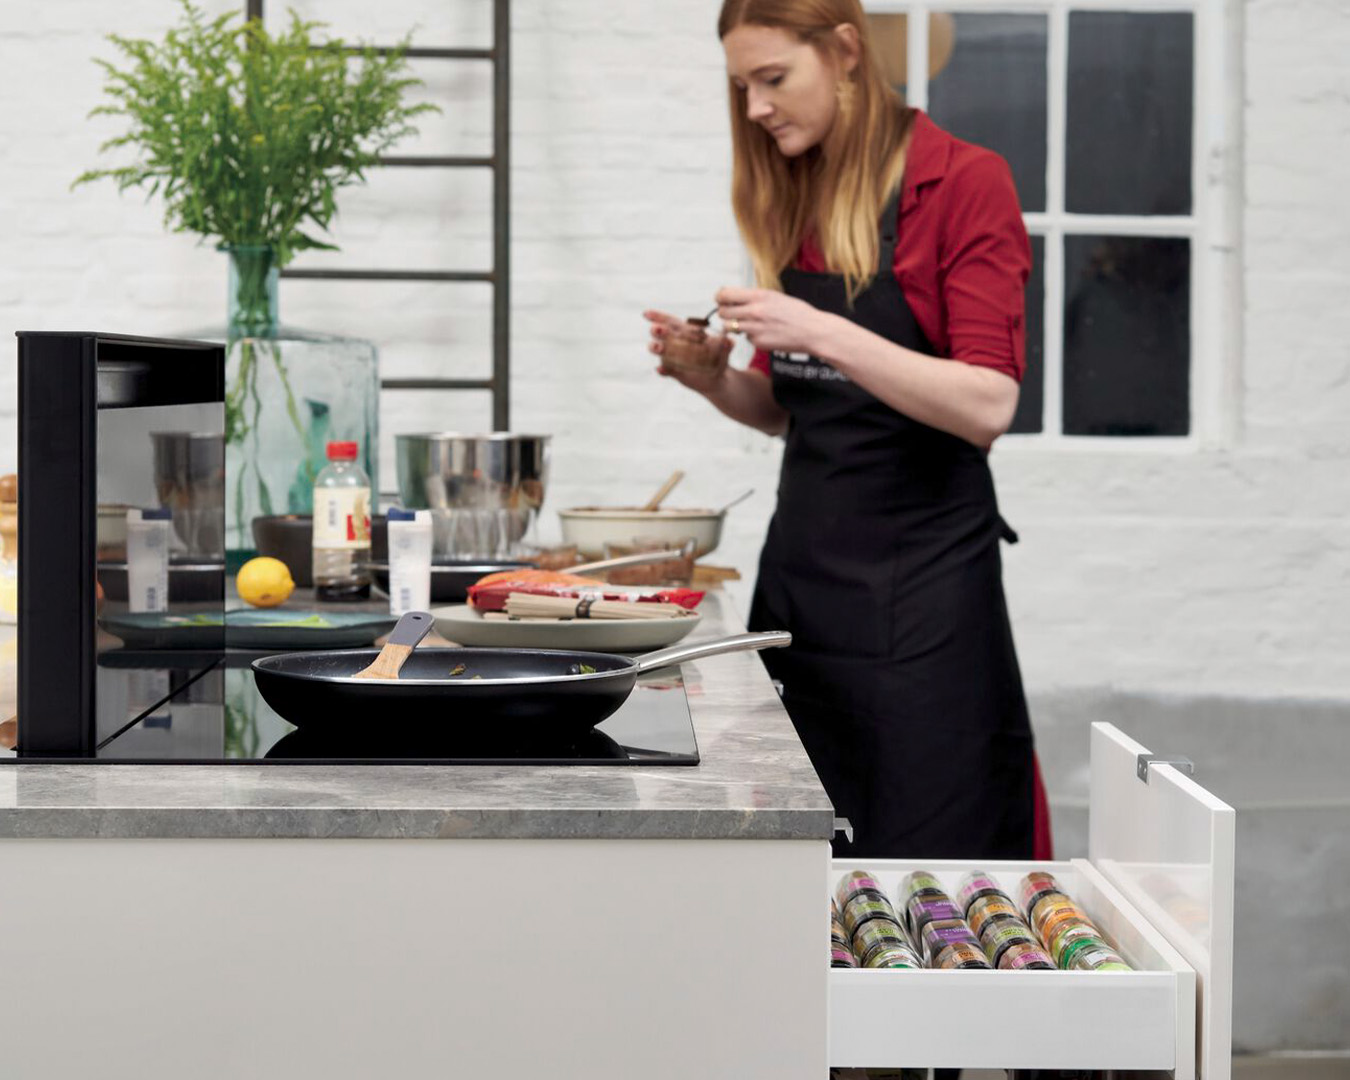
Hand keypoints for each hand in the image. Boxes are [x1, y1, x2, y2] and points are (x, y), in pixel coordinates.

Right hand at [643, 309, 732, 394]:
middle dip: (657, 330)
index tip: (646, 314)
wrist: (718, 378)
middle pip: (662, 334)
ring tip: (656, 347)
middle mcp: (675, 343)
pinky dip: (663, 370)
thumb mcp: (724, 349)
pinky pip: (666, 370)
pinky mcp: (675, 372)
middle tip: (656, 329)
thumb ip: (725, 345)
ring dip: (656, 347)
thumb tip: (730, 342)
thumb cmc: (718, 357)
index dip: (658, 317)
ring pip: (660, 350)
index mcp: (685, 332)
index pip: (670, 322)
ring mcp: (673, 357)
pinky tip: (661, 369)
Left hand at [715, 286, 829, 354]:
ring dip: (733, 325)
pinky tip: (764, 333)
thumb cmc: (795, 312)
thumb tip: (732, 298)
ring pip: (729, 327)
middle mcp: (754, 311)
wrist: (812, 331)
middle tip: (732, 313)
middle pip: (722, 312)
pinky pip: (745, 338)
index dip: (720, 297)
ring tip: (746, 323)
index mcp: (758, 296)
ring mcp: (755, 328)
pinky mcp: (758, 342)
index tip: (722, 300)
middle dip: (724, 312)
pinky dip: (751, 336)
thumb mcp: (774, 297)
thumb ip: (753, 297)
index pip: (724, 294)